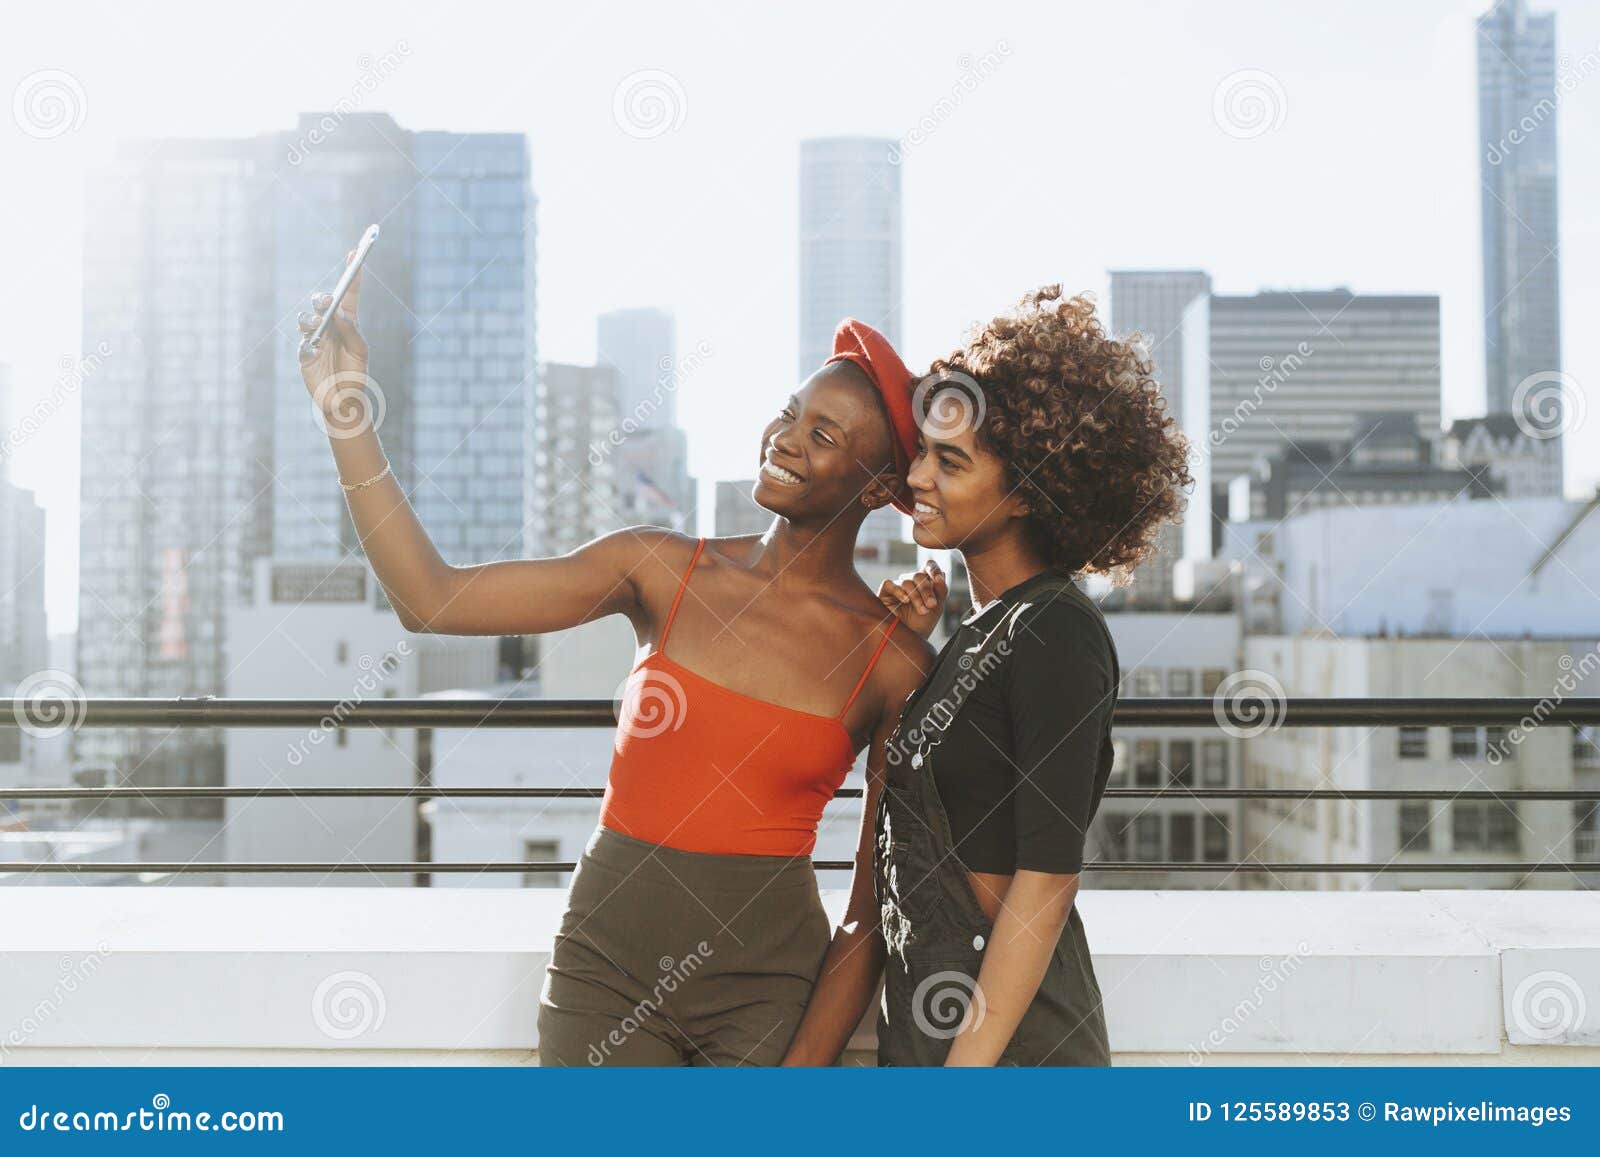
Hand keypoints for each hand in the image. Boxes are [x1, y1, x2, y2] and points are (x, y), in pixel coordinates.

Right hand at [296, 250, 370, 420]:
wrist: (344, 400)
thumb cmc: (355, 373)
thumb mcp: (361, 352)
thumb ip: (353, 332)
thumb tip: (341, 314)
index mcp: (348, 323)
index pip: (349, 293)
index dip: (352, 273)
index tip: (356, 252)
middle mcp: (330, 326)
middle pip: (323, 303)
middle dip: (323, 298)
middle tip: (327, 301)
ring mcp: (314, 338)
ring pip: (306, 319)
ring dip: (311, 320)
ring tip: (318, 326)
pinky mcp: (304, 355)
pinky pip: (302, 345)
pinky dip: (307, 346)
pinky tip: (314, 350)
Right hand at [877, 559, 946, 637]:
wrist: (910, 639)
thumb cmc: (922, 624)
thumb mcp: (938, 607)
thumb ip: (942, 590)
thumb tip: (941, 573)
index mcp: (925, 582)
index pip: (929, 566)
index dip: (933, 568)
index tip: (938, 578)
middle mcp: (911, 582)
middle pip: (919, 575)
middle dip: (927, 590)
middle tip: (931, 605)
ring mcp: (897, 586)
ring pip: (907, 581)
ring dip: (917, 596)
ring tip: (922, 610)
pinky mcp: (884, 593)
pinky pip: (890, 584)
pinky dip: (899, 592)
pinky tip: (906, 601)